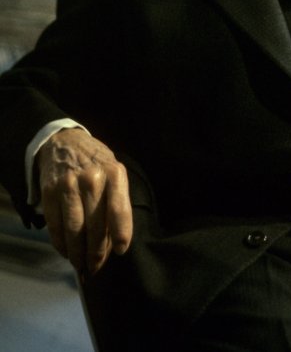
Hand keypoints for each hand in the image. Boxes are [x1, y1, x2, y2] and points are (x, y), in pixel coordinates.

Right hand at [37, 128, 132, 276]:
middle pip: (95, 226)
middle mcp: (92, 178)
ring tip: (81, 265)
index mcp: (114, 173)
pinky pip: (55, 225)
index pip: (119, 210)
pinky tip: (66, 251)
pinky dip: (60, 243)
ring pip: (74, 230)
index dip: (120, 234)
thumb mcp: (114, 172)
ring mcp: (69, 184)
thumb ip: (116, 201)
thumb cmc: (96, 163)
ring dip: (77, 253)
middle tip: (96, 267)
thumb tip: (114, 242)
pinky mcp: (50, 191)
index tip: (120, 251)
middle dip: (96, 252)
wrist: (64, 142)